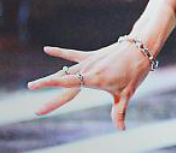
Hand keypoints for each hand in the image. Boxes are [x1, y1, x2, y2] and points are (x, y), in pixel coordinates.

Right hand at [27, 41, 152, 129]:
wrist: (141, 47)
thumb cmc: (135, 71)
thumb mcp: (127, 93)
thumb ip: (119, 112)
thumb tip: (121, 129)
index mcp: (94, 79)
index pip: (68, 91)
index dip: (53, 102)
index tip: (39, 110)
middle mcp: (87, 69)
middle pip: (63, 83)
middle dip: (48, 94)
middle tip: (36, 110)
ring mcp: (89, 61)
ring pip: (65, 70)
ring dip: (51, 78)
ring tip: (34, 85)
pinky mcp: (92, 55)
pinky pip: (72, 54)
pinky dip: (59, 52)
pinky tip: (46, 49)